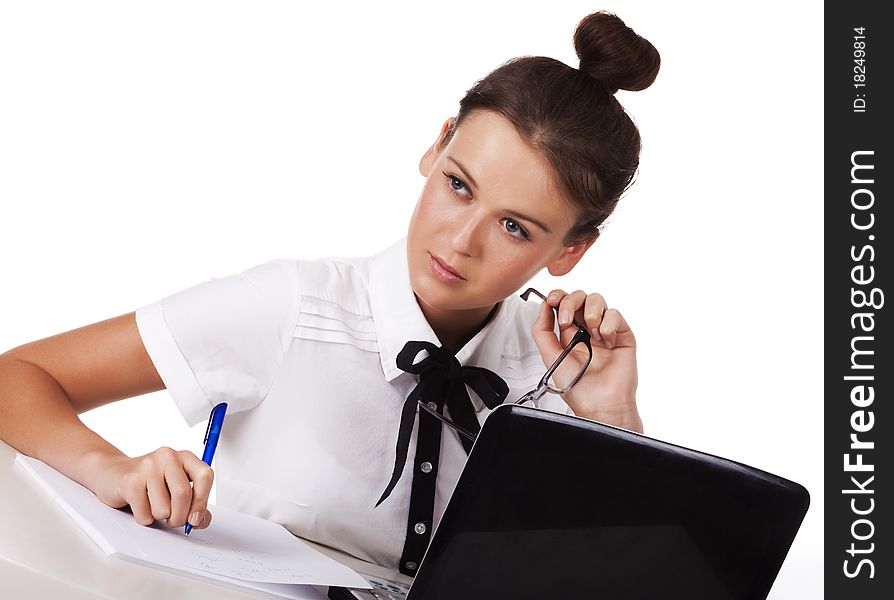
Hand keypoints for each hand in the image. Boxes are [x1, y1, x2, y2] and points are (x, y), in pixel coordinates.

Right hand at [90, 447, 213, 529]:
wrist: (114, 473)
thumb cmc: (150, 483)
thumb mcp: (176, 489)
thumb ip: (195, 504)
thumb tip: (200, 520)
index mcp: (185, 457)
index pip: (205, 476)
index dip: (202, 501)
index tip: (196, 518)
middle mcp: (168, 457)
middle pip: (183, 494)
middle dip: (180, 517)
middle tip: (173, 520)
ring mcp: (148, 466)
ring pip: (163, 508)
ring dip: (160, 518)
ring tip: (154, 507)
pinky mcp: (130, 480)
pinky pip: (144, 514)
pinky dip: (144, 518)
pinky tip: (141, 506)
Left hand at [530, 289, 641, 432]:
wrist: (601, 404)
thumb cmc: (579, 388)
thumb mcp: (550, 357)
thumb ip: (542, 331)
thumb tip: (543, 306)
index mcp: (569, 334)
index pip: (563, 303)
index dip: (557, 296)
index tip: (552, 300)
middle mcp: (587, 329)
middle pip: (579, 296)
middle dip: (570, 302)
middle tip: (567, 321)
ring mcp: (605, 330)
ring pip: (597, 300)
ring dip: (590, 313)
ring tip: (591, 335)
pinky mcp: (622, 334)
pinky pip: (615, 314)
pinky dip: (608, 325)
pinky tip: (606, 343)